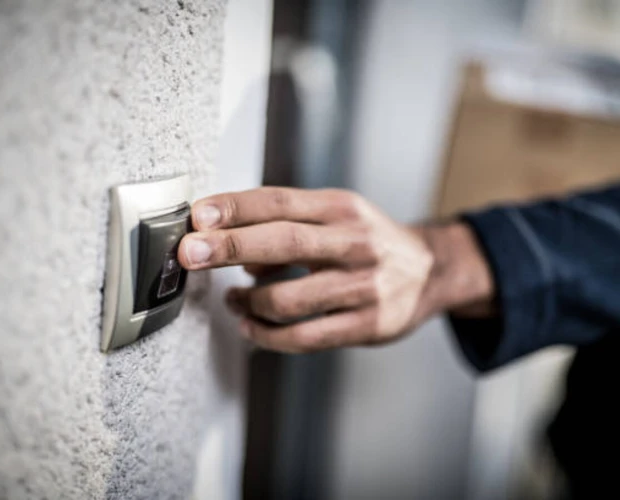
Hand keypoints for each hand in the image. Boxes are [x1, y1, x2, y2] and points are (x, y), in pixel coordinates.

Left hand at [178, 187, 493, 352]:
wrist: (429, 270)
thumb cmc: (369, 241)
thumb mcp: (336, 217)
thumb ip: (288, 226)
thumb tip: (235, 250)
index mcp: (342, 208)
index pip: (280, 201)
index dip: (235, 207)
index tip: (197, 215)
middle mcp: (355, 242)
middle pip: (284, 241)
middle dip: (230, 247)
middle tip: (190, 253)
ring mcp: (364, 286)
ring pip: (290, 299)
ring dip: (248, 302)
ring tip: (232, 301)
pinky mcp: (368, 324)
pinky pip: (306, 337)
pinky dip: (268, 335)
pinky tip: (252, 328)